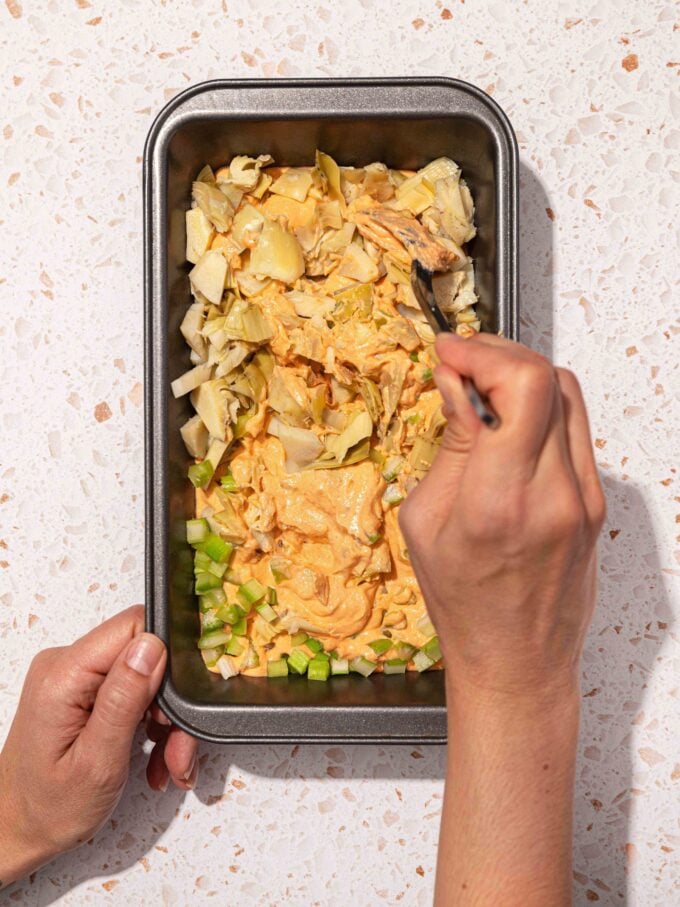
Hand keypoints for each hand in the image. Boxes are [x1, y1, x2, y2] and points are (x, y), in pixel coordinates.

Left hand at [0, 606, 197, 885]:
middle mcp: (66, 666)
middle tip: (173, 749)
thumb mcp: (97, 763)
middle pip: (144, 655)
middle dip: (169, 705)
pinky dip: (149, 724)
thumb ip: (124, 699)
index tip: (170, 707)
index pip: (133, 626)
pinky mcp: (83, 690)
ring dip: (164, 721)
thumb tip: (152, 646)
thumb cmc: (47, 808)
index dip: (166, 660)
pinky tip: (151, 755)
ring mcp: (74, 677)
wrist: (17, 829)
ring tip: (165, 760)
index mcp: (63, 676)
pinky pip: (132, 690)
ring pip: (145, 677)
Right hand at [401, 335, 605, 905]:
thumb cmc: (463, 603)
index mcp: (500, 500)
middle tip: (461, 359)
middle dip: (497, 353)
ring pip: (568, 395)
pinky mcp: (595, 502)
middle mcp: (553, 492)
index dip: (481, 352)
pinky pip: (574, 429)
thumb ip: (451, 447)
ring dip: (522, 375)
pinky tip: (508, 419)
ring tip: (483, 383)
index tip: (448, 351)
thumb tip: (456, 385)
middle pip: (548, 379)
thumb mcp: (426, 523)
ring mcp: (583, 497)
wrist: (518, 660)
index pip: (520, 387)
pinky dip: (540, 407)